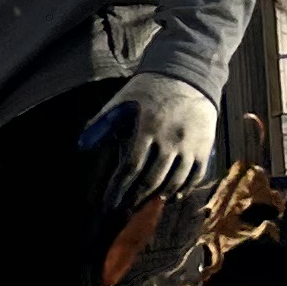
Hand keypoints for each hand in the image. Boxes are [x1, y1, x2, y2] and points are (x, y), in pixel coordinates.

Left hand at [79, 72, 211, 213]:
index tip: (109, 203)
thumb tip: (81, 146)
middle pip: (151, 179)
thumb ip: (102, 123)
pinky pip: (195, 176)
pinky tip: (171, 197)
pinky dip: (183, 190)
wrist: (189, 76)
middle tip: (125, 208)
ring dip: (158, 197)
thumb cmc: (149, 90)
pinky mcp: (205, 147)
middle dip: (135, 198)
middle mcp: (170, 139)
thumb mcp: (123, 101)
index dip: (118, 189)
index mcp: (147, 127)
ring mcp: (190, 144)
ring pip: (174, 181)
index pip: (130, 167)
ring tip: (145, 205)